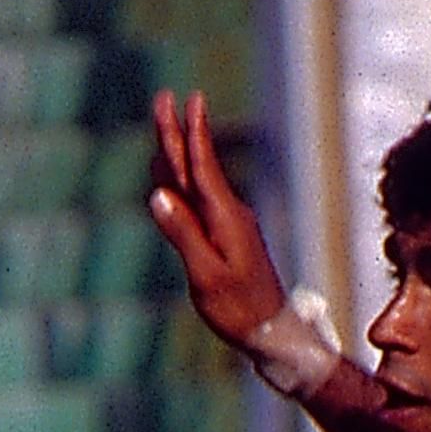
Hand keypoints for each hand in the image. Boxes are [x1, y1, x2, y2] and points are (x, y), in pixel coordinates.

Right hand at [145, 92, 295, 356]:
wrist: (271, 333)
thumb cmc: (239, 309)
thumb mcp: (207, 275)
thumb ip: (183, 234)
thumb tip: (158, 196)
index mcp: (225, 218)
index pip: (203, 167)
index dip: (192, 133)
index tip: (188, 99)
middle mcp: (227, 214)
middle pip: (196, 167)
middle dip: (178, 132)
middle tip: (165, 98)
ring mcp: (227, 225)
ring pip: (194, 183)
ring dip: (177, 153)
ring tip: (163, 127)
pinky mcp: (224, 238)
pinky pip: (196, 203)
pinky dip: (180, 184)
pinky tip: (169, 178)